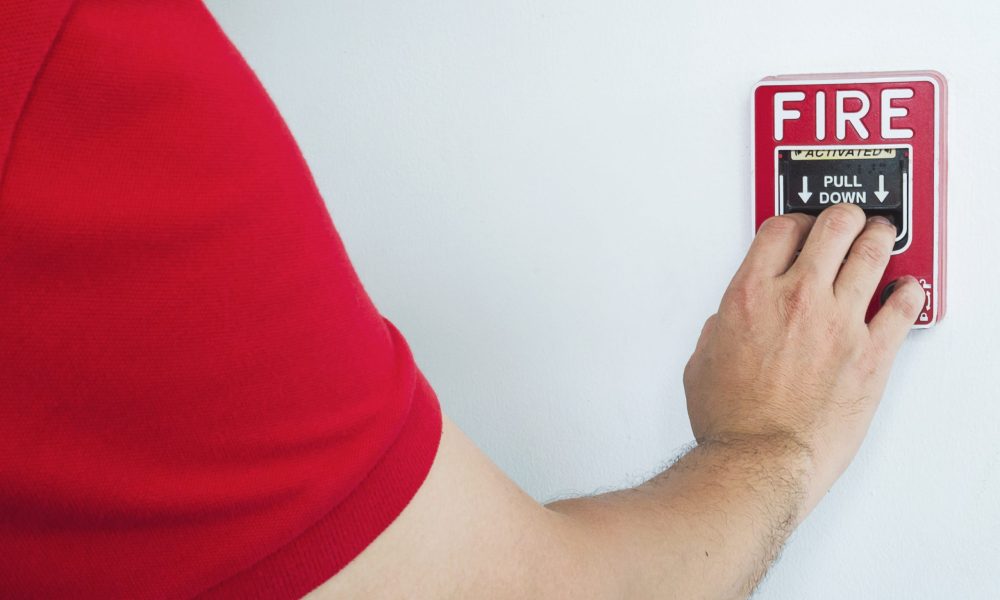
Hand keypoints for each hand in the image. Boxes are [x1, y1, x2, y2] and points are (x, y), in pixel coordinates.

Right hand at [683, 204, 924, 511]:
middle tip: (845, 222)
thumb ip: (719, 329)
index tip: (798, 228)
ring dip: (877, 238)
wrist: (760, 461)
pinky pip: (902, 307)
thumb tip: (730, 322)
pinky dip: (908, 292)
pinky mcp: (871, 353)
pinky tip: (906, 288)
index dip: (792, 222)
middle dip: (841, 219)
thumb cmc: (730, 421)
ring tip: (879, 236)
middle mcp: (796, 299)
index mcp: (750, 296)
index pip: (780, 229)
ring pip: (871, 253)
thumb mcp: (701, 362)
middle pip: (832, 227)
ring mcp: (839, 323)